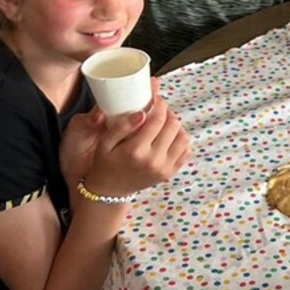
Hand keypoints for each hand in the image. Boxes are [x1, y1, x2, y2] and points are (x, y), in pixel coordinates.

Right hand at [67, 81, 189, 200]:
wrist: (111, 190)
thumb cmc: (106, 162)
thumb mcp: (105, 143)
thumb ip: (122, 126)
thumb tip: (142, 113)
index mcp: (136, 151)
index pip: (157, 119)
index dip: (159, 104)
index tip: (155, 99)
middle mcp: (154, 160)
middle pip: (173, 125)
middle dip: (168, 113)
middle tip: (159, 109)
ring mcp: (165, 168)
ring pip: (183, 137)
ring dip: (175, 125)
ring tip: (164, 122)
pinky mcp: (170, 172)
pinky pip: (185, 150)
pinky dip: (180, 139)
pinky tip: (168, 136)